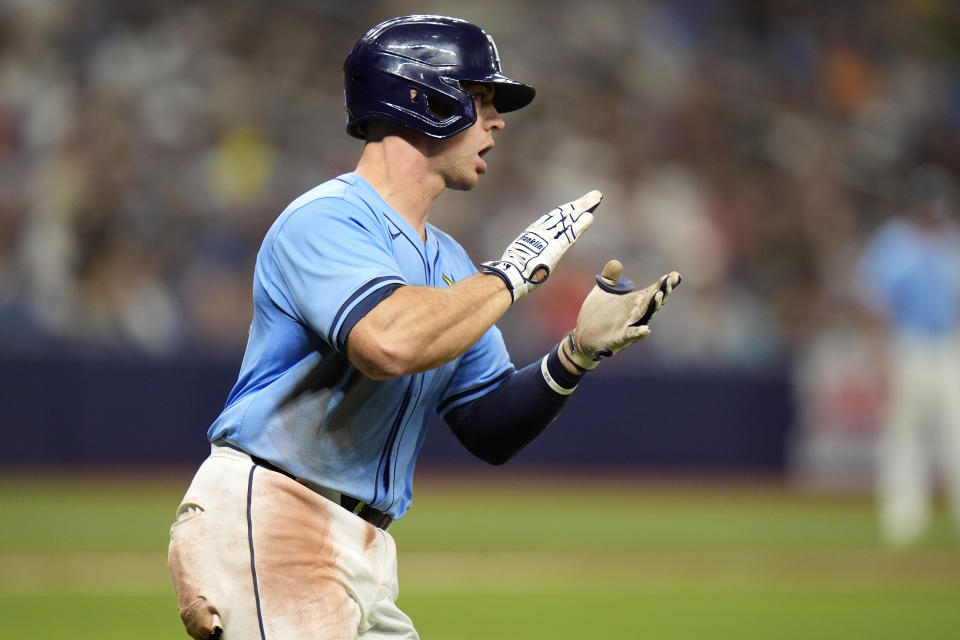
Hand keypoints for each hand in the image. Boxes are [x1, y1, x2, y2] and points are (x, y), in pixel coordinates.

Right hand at [481, 190, 601, 301]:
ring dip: (583, 208)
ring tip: (596, 198)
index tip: (576, 204)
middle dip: (580, 204)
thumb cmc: (515, 271)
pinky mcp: (556, 248)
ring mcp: (549, 238)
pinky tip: (589, 217)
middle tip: (594, 195)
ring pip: (569, 219)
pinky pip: (570, 234)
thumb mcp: (522, 256)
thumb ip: (531, 252)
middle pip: (565, 214)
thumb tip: (530, 256)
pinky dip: (580, 225)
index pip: (554, 218)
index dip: (567, 210)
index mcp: (534, 233)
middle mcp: (543, 232)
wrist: (511, 275)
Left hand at [563, 259, 681, 370]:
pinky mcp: (619, 338)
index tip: (675, 275)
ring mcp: (629, 326)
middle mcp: (635, 314)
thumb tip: (615, 262)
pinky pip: (631, 335)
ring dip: (652, 306)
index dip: (664, 284)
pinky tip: (646, 329)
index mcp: (633, 302)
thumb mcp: (601, 293)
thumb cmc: (595, 315)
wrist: (582, 338)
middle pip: (652, 302)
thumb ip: (609, 279)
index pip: (653, 291)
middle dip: (662, 291)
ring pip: (644, 315)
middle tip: (670, 280)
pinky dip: (639, 332)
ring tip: (659, 294)